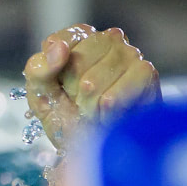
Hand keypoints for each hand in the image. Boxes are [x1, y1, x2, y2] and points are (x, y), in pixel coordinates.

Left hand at [23, 25, 158, 150]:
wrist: (92, 146)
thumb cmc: (64, 114)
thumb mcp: (39, 92)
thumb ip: (40, 68)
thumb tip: (60, 48)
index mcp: (78, 38)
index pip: (59, 41)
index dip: (54, 70)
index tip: (59, 84)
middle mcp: (108, 40)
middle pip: (77, 61)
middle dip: (71, 90)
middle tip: (78, 101)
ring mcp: (130, 54)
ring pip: (93, 81)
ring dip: (88, 106)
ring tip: (94, 110)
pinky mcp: (147, 73)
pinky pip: (114, 95)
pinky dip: (105, 113)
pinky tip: (108, 114)